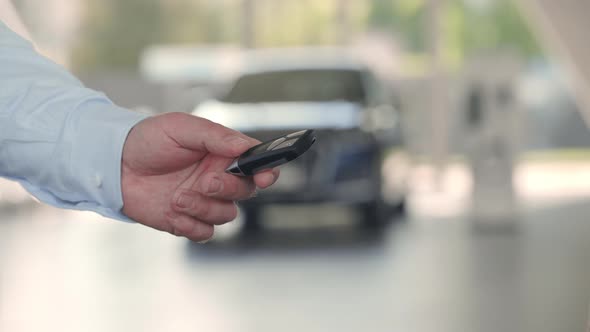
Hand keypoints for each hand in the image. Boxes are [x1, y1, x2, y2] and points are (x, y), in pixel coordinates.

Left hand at [120, 112, 278, 241]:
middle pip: (245, 192)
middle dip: (228, 189)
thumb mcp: (181, 127)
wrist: (112, 164)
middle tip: (205, 182)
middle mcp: (217, 178)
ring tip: (178, 197)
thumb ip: (215, 136)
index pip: (256, 164)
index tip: (264, 176)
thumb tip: (245, 146)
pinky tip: (174, 215)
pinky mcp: (185, 220)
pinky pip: (204, 233)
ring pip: (226, 215)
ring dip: (204, 208)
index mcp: (221, 154)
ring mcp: (202, 201)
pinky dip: (193, 228)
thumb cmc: (147, 139)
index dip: (266, 171)